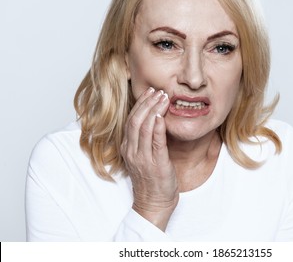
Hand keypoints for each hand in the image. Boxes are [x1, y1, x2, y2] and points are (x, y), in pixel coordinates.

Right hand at [121, 87, 178, 230]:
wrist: (154, 203)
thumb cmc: (151, 180)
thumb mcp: (143, 158)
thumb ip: (144, 140)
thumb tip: (154, 121)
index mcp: (128, 148)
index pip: (131, 120)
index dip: (140, 104)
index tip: (150, 92)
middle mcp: (132, 151)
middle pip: (136, 120)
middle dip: (147, 103)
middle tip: (159, 91)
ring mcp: (143, 158)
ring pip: (144, 127)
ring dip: (154, 110)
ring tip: (164, 98)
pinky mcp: (156, 164)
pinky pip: (156, 142)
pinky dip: (158, 127)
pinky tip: (162, 116)